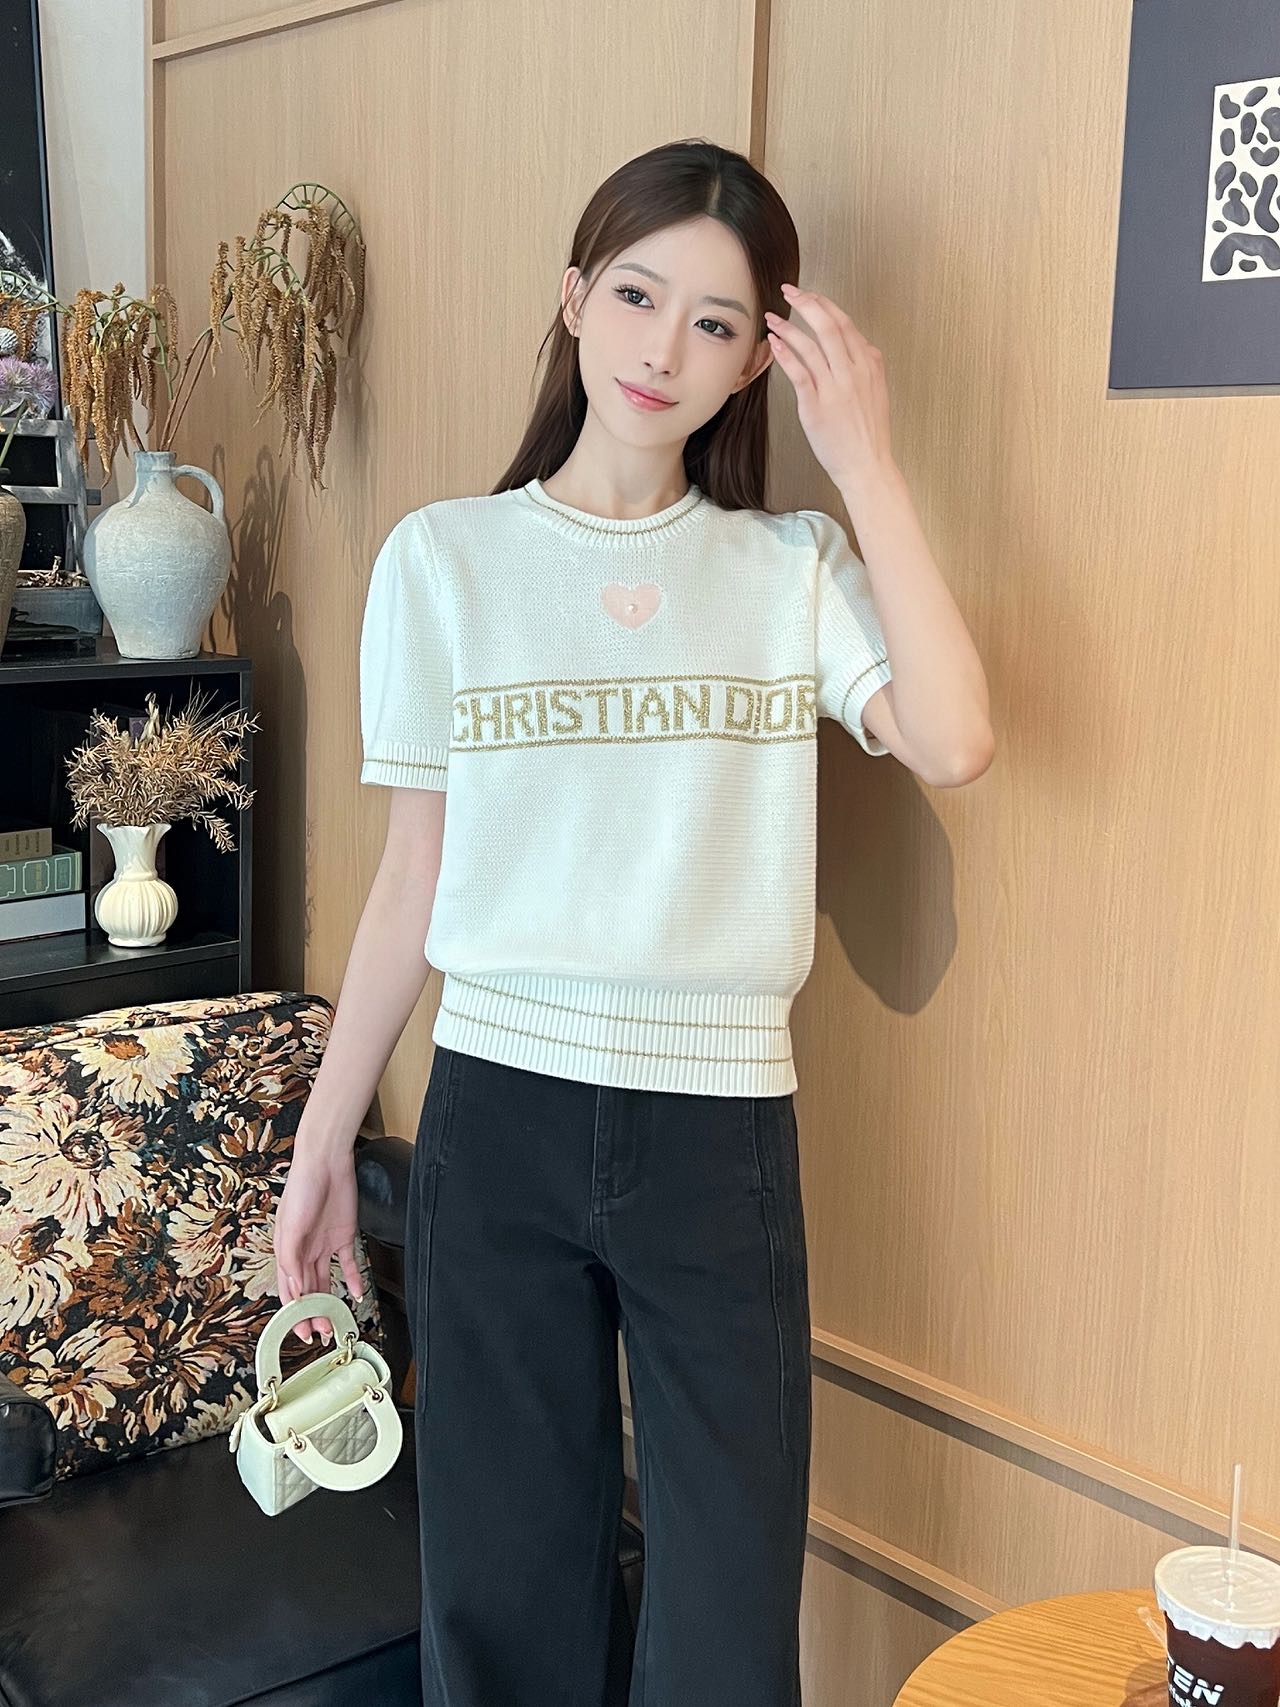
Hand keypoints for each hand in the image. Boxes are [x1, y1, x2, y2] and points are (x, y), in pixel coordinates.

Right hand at [273, 1148, 363, 1344]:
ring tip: (335, 1322)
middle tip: (322, 1334)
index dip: (293, 1313)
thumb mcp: (291, 1228)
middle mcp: (305, 1251)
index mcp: (286, 1252)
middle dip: (314, 1313)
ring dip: (330, 1302)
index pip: (289, 1290)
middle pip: (309, 1290)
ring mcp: (325, 1245)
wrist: (326, 1162)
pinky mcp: (345, 1236)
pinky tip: (357, 1295)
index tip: (300, 1332)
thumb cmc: (301, 1190)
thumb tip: (294, 1292)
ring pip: (327, 1281)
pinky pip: (349, 1264)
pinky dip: (354, 1280)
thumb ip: (292, 1261)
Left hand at [764, 283, 894, 496]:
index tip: (808, 294)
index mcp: (869, 365)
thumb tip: (860, 345)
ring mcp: (835, 389)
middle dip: (805, 303)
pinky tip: (775, 343)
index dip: (824, 304)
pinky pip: (799, 373)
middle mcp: (853, 372)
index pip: (845, 323)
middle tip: (788, 291)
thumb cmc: (868, 432)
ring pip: (811, 346)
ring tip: (772, 318)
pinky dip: (786, 354)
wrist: (867, 464)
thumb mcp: (877, 391)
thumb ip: (868, 365)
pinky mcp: (817, 406)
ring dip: (788, 327)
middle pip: (828, 326)